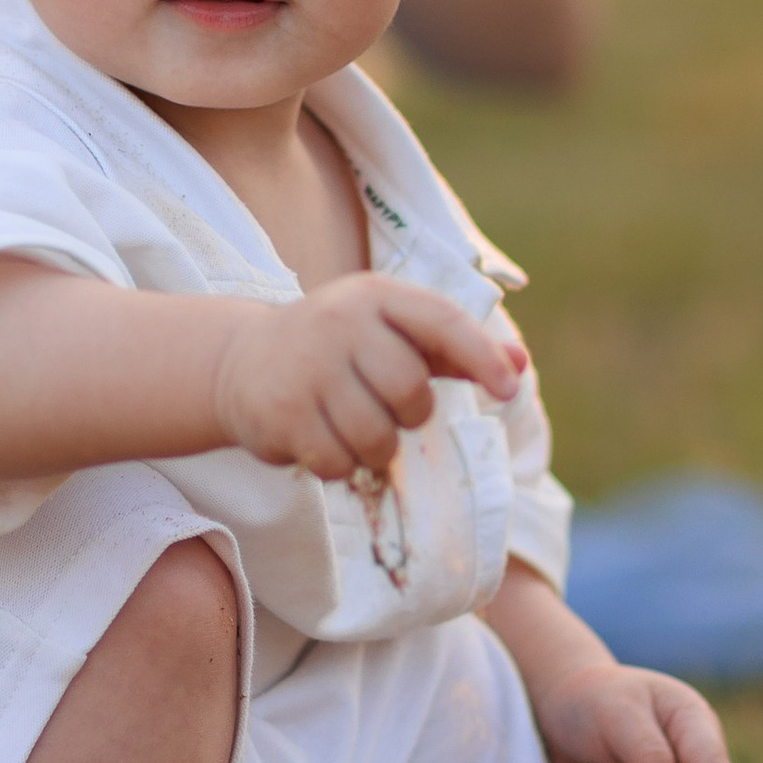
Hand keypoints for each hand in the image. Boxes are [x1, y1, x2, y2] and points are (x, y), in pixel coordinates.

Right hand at [209, 275, 526, 487]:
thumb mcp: (390, 334)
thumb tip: (520, 364)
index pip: (442, 322)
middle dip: (409, 416)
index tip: (508, 391)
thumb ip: (452, 350)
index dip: (481, 357)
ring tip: (352, 428)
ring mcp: (307, 367)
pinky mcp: (282, 411)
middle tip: (387, 410)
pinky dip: (340, 466)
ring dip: (375, 449)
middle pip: (410, 392)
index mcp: (376, 297)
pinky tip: (321, 440)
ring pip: (376, 438)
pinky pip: (339, 462)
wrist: (242, 361)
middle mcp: (340, 323)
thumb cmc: (337, 350)